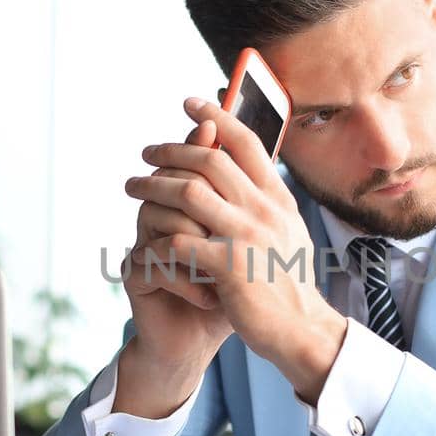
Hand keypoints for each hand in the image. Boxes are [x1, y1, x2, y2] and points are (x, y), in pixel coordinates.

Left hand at [125, 97, 346, 402]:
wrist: (303, 331)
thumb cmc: (288, 284)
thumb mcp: (289, 232)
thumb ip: (267, 200)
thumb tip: (247, 165)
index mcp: (279, 198)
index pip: (246, 141)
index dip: (216, 116)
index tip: (191, 104)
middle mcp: (265, 210)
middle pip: (209, 159)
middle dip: (171, 150)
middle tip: (147, 154)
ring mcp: (247, 236)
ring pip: (188, 192)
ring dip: (152, 186)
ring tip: (133, 188)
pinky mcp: (228, 267)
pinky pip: (178, 241)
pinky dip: (157, 239)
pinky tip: (145, 240)